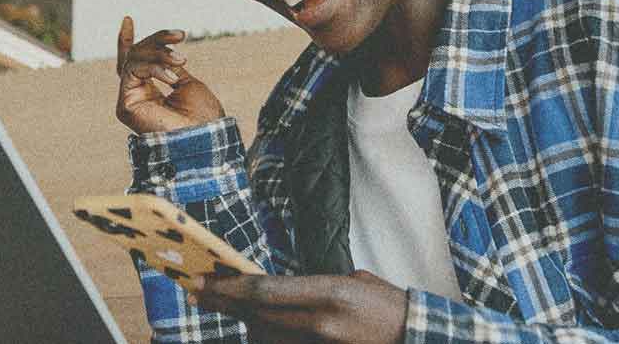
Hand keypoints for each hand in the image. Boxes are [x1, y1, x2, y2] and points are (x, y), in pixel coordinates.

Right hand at [115, 16, 224, 133]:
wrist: (205, 137)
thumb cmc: (202, 116)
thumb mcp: (187, 83)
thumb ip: (168, 67)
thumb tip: (162, 52)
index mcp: (150, 93)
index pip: (134, 63)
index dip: (128, 40)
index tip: (127, 18)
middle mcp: (137, 96)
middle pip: (135, 56)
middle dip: (157, 41)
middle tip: (180, 35)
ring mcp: (130, 101)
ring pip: (133, 60)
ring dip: (159, 53)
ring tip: (181, 60)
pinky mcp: (125, 106)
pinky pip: (133, 71)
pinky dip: (154, 67)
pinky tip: (172, 77)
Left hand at [191, 270, 408, 343]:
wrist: (417, 336)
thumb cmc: (388, 306)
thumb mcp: (354, 281)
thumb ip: (315, 284)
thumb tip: (283, 288)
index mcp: (330, 292)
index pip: (267, 289)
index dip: (231, 287)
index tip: (206, 281)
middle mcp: (321, 321)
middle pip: (258, 313)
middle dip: (225, 302)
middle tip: (200, 292)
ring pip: (265, 335)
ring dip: (244, 320)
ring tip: (226, 305)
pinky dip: (267, 335)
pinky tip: (256, 325)